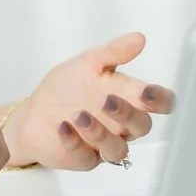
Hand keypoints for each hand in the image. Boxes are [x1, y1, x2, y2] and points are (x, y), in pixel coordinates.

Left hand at [7, 32, 175, 171]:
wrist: (35, 111)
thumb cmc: (68, 88)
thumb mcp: (89, 63)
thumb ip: (113, 52)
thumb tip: (138, 38)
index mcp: (128, 98)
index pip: (158, 103)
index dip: (160, 100)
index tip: (149, 92)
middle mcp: (121, 125)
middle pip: (141, 126)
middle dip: (128, 114)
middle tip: (108, 100)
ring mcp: (103, 144)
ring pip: (117, 149)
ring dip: (100, 133)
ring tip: (79, 115)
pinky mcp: (83, 158)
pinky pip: (85, 157)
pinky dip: (74, 142)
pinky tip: (63, 127)